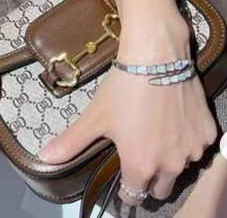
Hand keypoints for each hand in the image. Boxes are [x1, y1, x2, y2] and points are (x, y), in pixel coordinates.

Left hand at [38, 14, 218, 205]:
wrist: (156, 56)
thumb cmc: (123, 88)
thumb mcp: (95, 116)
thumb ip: (72, 142)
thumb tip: (45, 157)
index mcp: (140, 165)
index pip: (134, 195)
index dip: (126, 190)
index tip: (123, 179)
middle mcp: (170, 164)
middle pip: (161, 188)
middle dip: (150, 178)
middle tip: (141, 156)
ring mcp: (192, 149)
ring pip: (181, 167)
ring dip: (170, 158)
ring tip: (157, 133)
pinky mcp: (207, 132)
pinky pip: (198, 146)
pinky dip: (188, 139)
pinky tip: (174, 121)